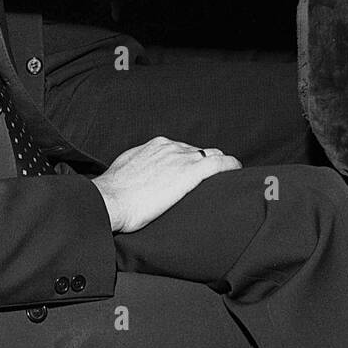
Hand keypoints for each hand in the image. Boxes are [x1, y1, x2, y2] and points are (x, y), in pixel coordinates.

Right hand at [92, 136, 239, 233]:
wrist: (111, 200)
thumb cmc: (112, 193)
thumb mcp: (125, 170)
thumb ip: (138, 168)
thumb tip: (139, 176)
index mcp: (155, 146)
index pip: (181, 150)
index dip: (190, 162)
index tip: (193, 172)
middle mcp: (170, 148)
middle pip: (198, 152)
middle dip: (205, 164)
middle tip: (211, 181)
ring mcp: (181, 158)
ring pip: (211, 156)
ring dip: (218, 167)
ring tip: (226, 180)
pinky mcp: (191, 172)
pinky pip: (219, 164)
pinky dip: (230, 166)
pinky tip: (237, 172)